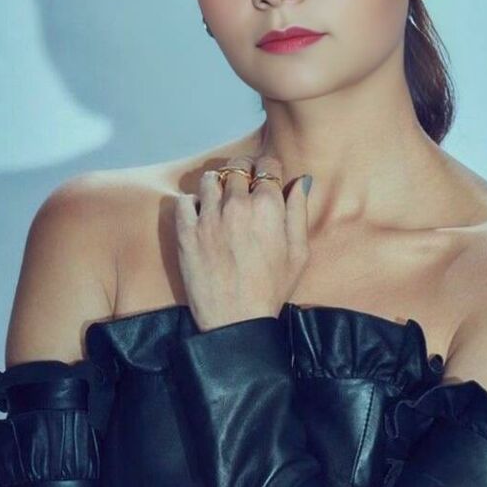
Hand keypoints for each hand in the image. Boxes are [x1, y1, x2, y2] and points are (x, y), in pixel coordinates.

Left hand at [174, 154, 310, 331]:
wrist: (236, 320)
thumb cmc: (272, 289)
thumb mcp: (298, 252)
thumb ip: (299, 212)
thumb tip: (302, 182)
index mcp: (268, 207)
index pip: (267, 165)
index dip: (269, 169)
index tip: (267, 177)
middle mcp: (237, 205)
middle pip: (237, 167)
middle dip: (244, 171)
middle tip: (245, 184)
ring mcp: (209, 217)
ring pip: (210, 179)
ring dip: (218, 184)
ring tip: (222, 198)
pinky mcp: (186, 232)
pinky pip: (184, 200)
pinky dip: (192, 203)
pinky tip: (201, 215)